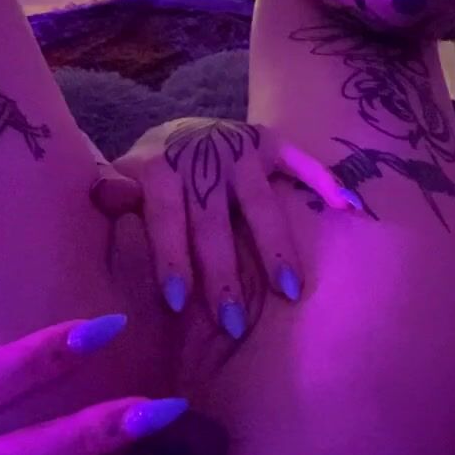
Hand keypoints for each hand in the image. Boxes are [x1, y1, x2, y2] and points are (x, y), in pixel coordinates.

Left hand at [94, 118, 359, 339]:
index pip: (166, 216)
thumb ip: (109, 187)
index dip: (171, 258)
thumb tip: (109, 196)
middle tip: (234, 323)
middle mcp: (202, 156)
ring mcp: (240, 150)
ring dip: (275, 248)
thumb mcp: (118, 178)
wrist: (180, 130)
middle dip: (224, 274)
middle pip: (215, 222)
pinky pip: (302, 163)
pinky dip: (325, 182)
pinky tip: (346, 208)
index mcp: (159, 167)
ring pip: (261, 204)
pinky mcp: (271, 143)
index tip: (179, 302)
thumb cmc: (148, 175)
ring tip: (289, 291)